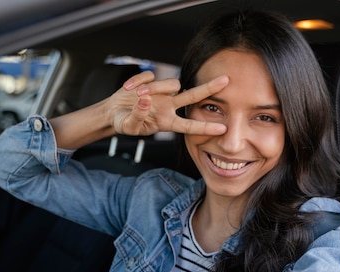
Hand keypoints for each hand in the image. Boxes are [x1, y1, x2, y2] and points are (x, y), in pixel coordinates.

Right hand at [109, 71, 227, 136]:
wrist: (113, 112)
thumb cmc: (125, 122)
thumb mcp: (129, 126)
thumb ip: (137, 116)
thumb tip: (144, 100)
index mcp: (167, 122)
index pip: (189, 126)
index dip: (205, 127)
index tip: (223, 128)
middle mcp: (168, 106)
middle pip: (193, 96)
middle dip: (209, 88)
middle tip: (226, 80)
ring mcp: (161, 93)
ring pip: (171, 84)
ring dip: (156, 87)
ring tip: (137, 94)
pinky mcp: (151, 81)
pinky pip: (150, 76)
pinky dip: (139, 81)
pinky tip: (128, 88)